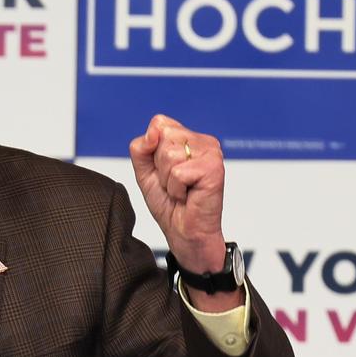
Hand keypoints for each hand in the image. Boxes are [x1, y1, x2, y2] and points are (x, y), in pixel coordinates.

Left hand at [128, 114, 240, 309]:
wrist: (184, 232)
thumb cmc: (169, 204)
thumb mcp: (145, 172)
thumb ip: (142, 148)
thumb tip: (153, 130)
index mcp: (189, 138)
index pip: (159, 124)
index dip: (152, 152)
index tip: (164, 171)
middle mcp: (203, 141)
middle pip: (163, 137)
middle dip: (159, 167)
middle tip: (174, 184)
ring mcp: (211, 153)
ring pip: (169, 155)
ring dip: (168, 180)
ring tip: (181, 190)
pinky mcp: (213, 168)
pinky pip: (178, 173)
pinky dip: (176, 189)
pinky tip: (188, 196)